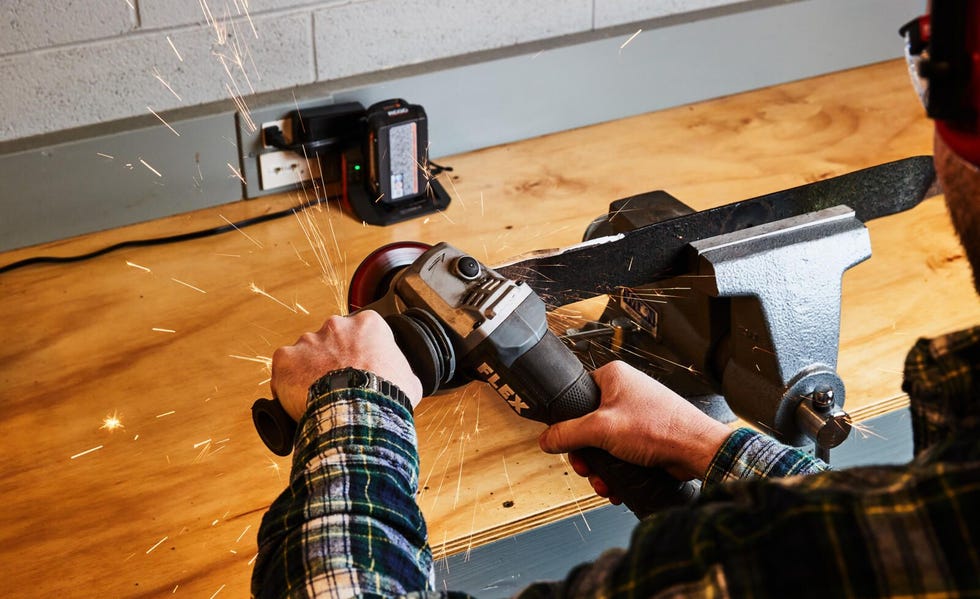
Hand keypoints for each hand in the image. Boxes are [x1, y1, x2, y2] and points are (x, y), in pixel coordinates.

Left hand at [270, 311, 422, 420]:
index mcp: (367, 324)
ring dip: (310, 372)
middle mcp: (336, 325)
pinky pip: (284, 369)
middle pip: (331, 340)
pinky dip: (288, 383)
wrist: (358, 412)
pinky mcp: (286, 358)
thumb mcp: (409, 380)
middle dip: (333, 360)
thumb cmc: (386, 397)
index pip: (362, 333)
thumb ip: (400, 370)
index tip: (360, 372)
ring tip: (319, 398)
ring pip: (306, 355)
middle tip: (339, 386)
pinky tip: (300, 399)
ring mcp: (308, 340)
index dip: (361, 355)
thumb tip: (402, 379)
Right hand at [538, 361, 730, 495]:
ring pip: (604, 442)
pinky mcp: (645, 435)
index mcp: (613, 377)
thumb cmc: (661, 428)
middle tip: (585, 467)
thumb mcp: (602, 429)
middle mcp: (625, 392)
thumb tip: (547, 438)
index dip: (568, 420)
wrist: (697, 450)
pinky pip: (620, 452)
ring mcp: (636, 414)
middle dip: (585, 453)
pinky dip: (616, 469)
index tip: (565, 439)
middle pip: (587, 424)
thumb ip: (569, 433)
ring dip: (600, 466)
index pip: (577, 393)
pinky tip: (616, 483)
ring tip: (603, 481)